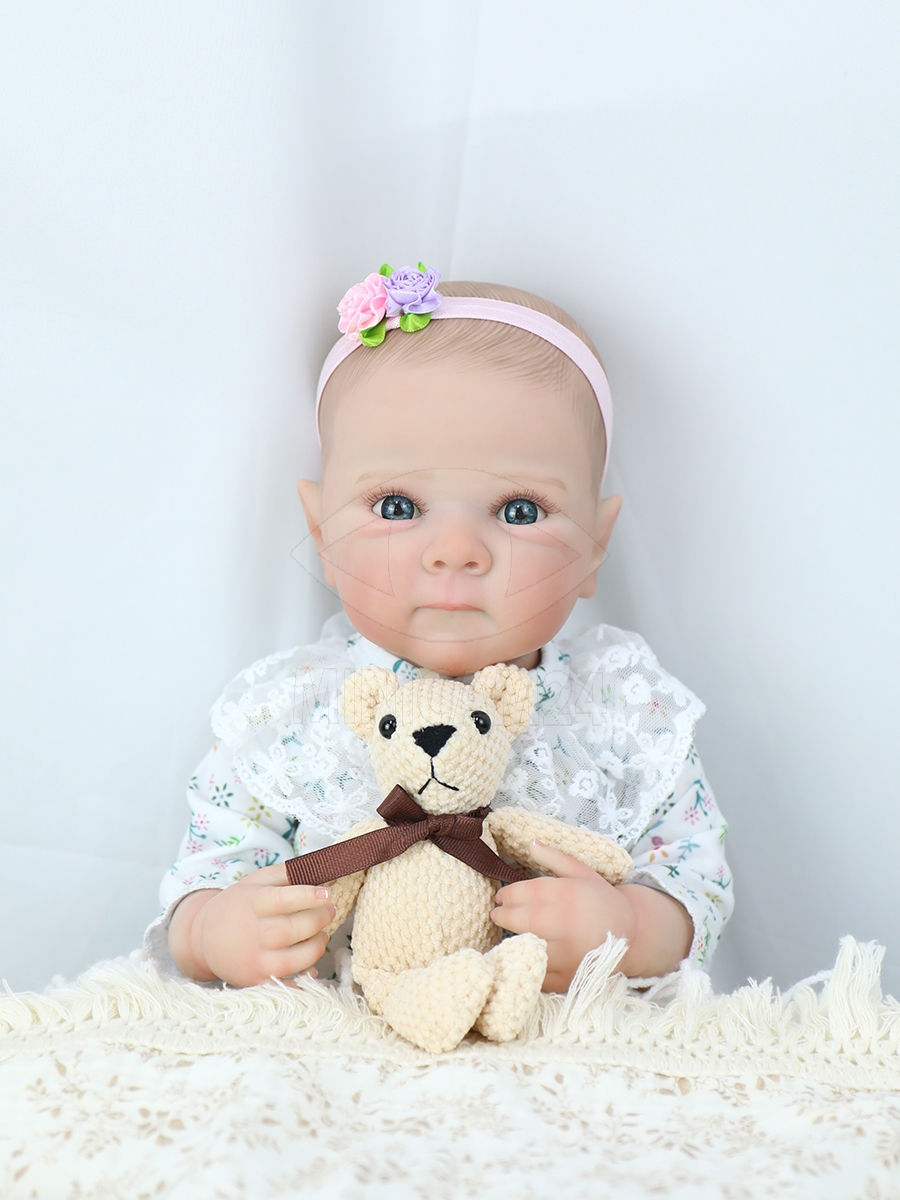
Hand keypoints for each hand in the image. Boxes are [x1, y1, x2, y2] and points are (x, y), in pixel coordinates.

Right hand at [167, 863, 335, 986]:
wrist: (204, 938)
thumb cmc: (238, 905)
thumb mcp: (255, 881)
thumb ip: (286, 873)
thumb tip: (321, 869)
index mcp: (252, 904)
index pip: (283, 900)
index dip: (308, 896)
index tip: (327, 894)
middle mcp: (252, 933)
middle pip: (292, 929)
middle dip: (319, 919)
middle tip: (331, 910)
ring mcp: (254, 960)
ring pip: (293, 959)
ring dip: (316, 947)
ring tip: (322, 934)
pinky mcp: (256, 981)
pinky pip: (285, 985)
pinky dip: (303, 979)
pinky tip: (310, 966)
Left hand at [490, 840, 691, 990]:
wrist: (632, 935)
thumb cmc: (602, 901)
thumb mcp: (582, 873)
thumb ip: (555, 858)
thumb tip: (530, 842)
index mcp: (569, 896)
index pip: (528, 892)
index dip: (509, 894)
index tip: (500, 897)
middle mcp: (567, 924)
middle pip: (524, 919)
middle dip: (504, 915)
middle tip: (497, 913)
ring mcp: (568, 954)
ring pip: (529, 946)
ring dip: (513, 938)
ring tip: (507, 932)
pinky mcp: (568, 977)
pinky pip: (539, 972)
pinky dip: (528, 963)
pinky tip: (522, 953)